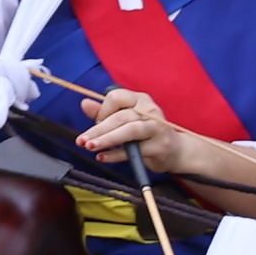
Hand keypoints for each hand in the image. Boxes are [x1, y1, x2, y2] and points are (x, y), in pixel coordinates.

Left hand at [77, 83, 193, 171]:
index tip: (96, 123)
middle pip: (121, 116)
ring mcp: (157, 128)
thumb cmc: (145, 134)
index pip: (116, 97)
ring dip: (108, 139)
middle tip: (81, 141)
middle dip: (98, 129)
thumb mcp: (124, 120)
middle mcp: (150, 110)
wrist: (174, 151)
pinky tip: (102, 157)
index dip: (102, 110)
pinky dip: (117, 155)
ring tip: (90, 147)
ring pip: (130, 130)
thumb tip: (84, 103)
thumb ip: (104, 112)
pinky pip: (136, 150)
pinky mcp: (161, 146)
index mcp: (140, 99)